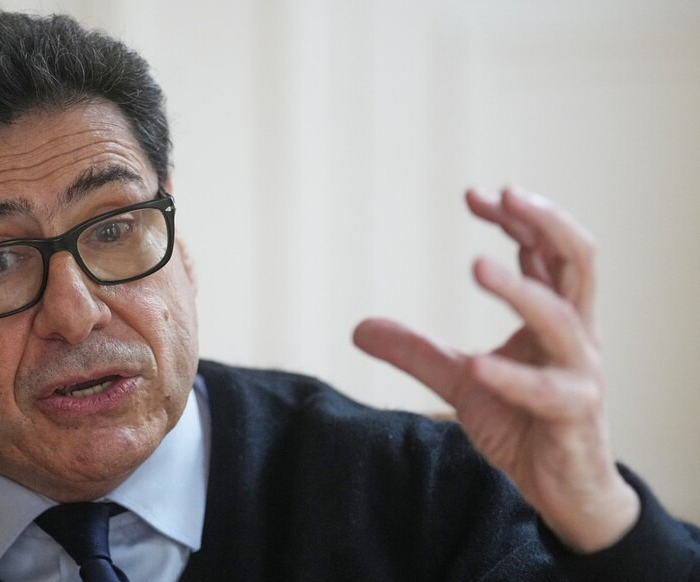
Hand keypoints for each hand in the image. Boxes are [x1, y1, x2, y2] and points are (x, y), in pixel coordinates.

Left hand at [353, 187, 639, 552]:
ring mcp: (580, 374)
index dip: (517, 217)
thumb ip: (416, 350)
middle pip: (577, 261)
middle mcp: (576, 336)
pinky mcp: (573, 416)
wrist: (561, 487)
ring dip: (520, 290)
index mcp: (554, 318)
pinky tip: (476, 365)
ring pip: (563, 319)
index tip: (473, 194)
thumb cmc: (523, 423)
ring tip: (475, 266)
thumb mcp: (459, 380)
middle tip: (506, 193)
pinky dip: (510, 376)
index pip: (545, 250)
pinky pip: (546, 391)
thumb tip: (358, 328)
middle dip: (546, 221)